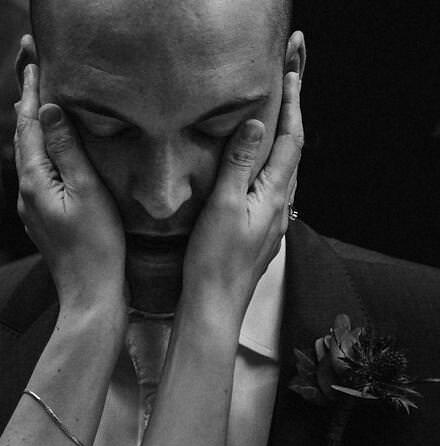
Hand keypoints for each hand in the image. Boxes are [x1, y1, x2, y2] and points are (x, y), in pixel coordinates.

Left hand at [15, 62, 126, 315]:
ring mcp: (31, 206)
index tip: (31, 59)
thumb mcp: (88, 192)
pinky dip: (39, 147)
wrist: (90, 295)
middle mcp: (25, 192)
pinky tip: (46, 145)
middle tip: (29, 64)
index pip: (28, 124)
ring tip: (34, 97)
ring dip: (31, 123)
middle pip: (22, 136)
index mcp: (34, 181)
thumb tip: (47, 110)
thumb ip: (68, 150)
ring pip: (27, 154)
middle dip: (26, 99)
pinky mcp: (42, 216)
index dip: (30, 89)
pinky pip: (36, 171)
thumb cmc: (97, 247)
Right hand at [183, 71, 303, 316]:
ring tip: (269, 127)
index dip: (292, 107)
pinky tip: (253, 175)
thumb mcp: (223, 206)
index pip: (292, 141)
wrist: (213, 306)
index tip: (289, 77)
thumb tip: (255, 124)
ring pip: (283, 176)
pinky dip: (266, 171)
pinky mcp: (258, 236)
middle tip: (282, 93)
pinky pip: (270, 193)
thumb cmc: (214, 260)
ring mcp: (271, 224)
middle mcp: (280, 208)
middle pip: (292, 156)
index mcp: (274, 196)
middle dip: (289, 122)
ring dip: (279, 147)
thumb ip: (239, 164)